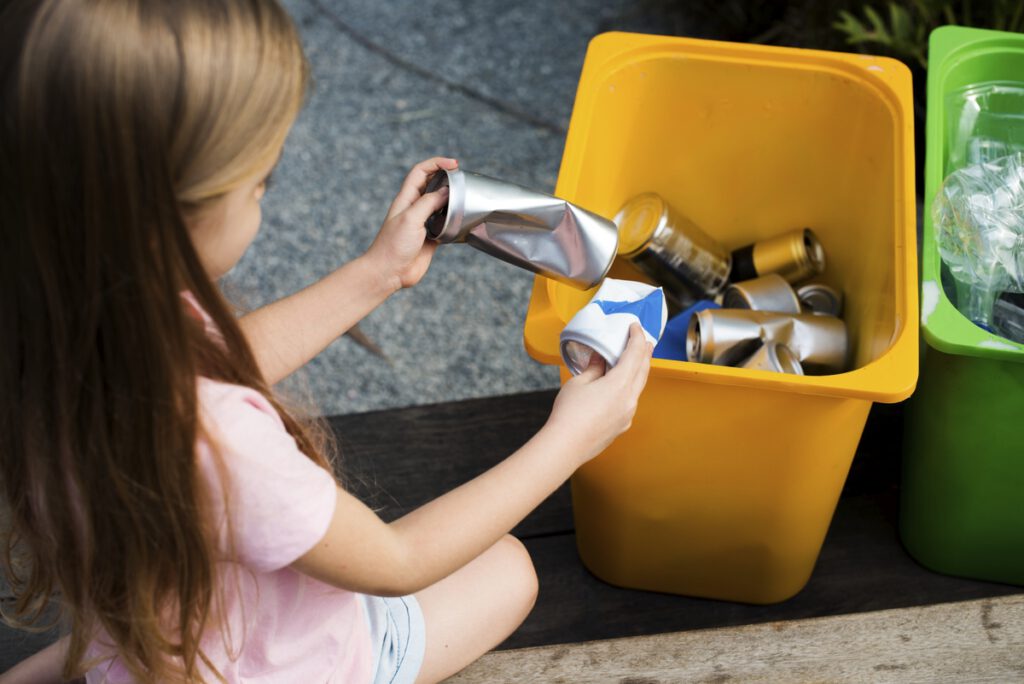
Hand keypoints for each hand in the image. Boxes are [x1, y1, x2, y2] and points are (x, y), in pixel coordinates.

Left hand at [366, 156, 458, 290]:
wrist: (389, 273)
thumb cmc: (393, 245)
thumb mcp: (411, 218)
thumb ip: (429, 203)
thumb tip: (447, 191)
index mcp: (406, 199)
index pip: (421, 172)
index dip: (436, 163)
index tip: (454, 165)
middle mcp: (414, 208)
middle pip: (431, 184)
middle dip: (446, 177)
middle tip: (463, 179)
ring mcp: (423, 223)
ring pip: (440, 204)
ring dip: (452, 199)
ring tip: (465, 198)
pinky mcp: (431, 238)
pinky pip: (445, 224)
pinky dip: (454, 220)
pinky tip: (462, 221)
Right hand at [545, 324, 652, 466]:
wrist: (566, 446)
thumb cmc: (569, 413)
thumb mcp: (580, 383)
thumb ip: (595, 369)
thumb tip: (601, 359)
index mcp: (620, 384)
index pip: (634, 354)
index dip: (637, 338)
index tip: (636, 327)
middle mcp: (629, 399)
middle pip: (643, 370)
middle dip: (645, 353)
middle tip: (645, 341)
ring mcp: (628, 414)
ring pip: (638, 387)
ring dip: (639, 372)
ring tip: (636, 362)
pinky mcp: (622, 425)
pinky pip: (630, 402)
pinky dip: (629, 389)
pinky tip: (621, 388)